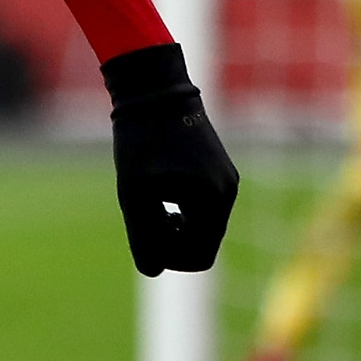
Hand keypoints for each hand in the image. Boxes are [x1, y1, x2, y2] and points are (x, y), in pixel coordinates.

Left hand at [104, 43, 236, 275]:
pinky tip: (161, 191)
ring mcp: (226, 180)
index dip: (168, 258)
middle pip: (203, 245)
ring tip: (152, 204)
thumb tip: (152, 271)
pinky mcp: (220, 169)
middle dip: (173, 243)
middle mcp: (227, 192)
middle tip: (146, 218)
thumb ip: (143, 235)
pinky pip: (205, 207)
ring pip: (204, 227)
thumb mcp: (134, 193)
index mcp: (212, 200)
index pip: (198, 258)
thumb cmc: (140, 141)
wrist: (154, 90)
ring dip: (177, 228)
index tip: (144, 234)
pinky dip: (184, 210)